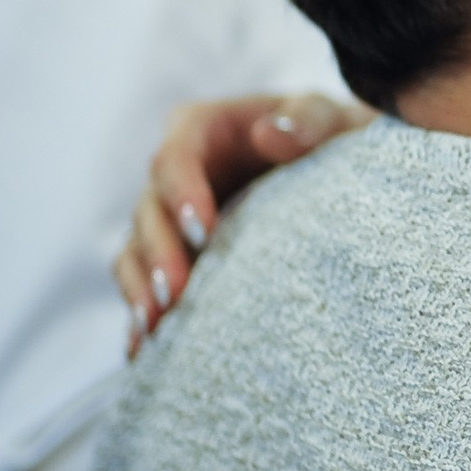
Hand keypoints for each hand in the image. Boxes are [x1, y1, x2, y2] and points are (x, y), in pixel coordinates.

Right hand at [115, 92, 370, 353]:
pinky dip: (143, 316)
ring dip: (141, 290)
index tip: (204, 230)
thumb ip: (308, 119)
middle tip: (176, 294)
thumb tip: (271, 133)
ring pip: (136, 254)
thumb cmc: (327, 137)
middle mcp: (174, 176)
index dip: (182, 194)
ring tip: (158, 326)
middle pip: (148, 213)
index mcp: (200, 130)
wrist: (334, 168)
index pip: (175, 158)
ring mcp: (169, 220)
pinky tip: (147, 351)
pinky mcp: (174, 258)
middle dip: (159, 255)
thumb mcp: (326, 119)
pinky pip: (144, 287)